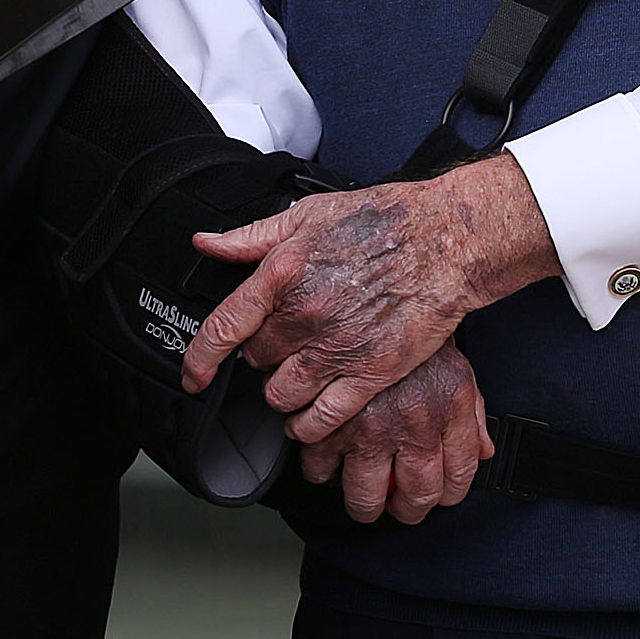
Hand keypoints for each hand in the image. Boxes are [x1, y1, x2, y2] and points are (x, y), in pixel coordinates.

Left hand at [181, 154, 556, 442]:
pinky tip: (313, 415)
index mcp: (283, 273)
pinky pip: (322, 418)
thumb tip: (207, 243)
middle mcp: (305, 314)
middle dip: (263, 356)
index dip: (199, 359)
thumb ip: (253, 236)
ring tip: (300, 376)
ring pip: (282, 396)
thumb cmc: (382, 221)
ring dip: (284, 391)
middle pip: (255, 361)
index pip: (223, 328)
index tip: (194, 376)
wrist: (445, 239)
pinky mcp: (370, 373)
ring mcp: (338, 348)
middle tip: (284, 344)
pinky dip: (310, 423)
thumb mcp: (309, 214)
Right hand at [298, 339, 493, 524]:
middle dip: (407, 511)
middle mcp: (414, 423)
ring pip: (364, 494)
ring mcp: (371, 425)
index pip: (458, 477)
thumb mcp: (457, 366)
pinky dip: (319, 470)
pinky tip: (326, 461)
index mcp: (450, 408)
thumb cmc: (415, 326)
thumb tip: (483, 452)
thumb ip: (472, 414)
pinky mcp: (330, 420)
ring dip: (363, 503)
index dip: (447, 495)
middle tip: (396, 506)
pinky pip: (319, 466)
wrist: (379, 289)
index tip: (435, 495)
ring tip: (362, 496)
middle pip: (415, 497)